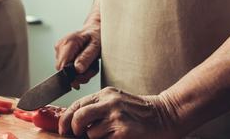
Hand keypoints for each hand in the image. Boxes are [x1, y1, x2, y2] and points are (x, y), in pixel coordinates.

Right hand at [55, 24, 100, 88]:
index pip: (62, 66)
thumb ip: (86, 57)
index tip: (84, 75)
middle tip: (92, 69)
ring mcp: (60, 50)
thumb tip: (77, 69)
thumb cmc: (97, 35)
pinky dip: (78, 69)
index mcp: (68, 43)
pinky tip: (86, 63)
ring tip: (91, 65)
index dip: (72, 75)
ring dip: (81, 72)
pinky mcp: (62, 54)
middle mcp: (61, 46)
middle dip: (79, 74)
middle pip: (64, 70)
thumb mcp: (96, 46)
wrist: (95, 29)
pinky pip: (67, 67)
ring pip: (66, 71)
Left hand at [59, 87, 179, 138]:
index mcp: (106, 94)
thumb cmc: (141, 112)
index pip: (77, 104)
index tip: (62, 129)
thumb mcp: (117, 102)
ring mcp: (117, 116)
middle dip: (73, 128)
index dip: (65, 118)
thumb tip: (76, 123)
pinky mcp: (123, 131)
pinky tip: (118, 137)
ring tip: (109, 135)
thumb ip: (99, 108)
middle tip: (76, 134)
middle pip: (79, 116)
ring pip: (90, 132)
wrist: (166, 115)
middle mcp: (110, 102)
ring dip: (94, 138)